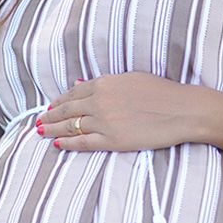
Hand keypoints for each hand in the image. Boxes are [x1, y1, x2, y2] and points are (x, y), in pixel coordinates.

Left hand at [38, 72, 192, 152]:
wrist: (182, 110)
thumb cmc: (163, 92)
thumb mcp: (131, 78)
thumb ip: (106, 83)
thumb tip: (81, 84)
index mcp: (104, 83)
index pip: (73, 93)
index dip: (59, 101)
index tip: (51, 106)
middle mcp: (99, 101)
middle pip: (66, 110)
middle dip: (50, 116)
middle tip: (39, 121)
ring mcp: (104, 122)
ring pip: (70, 127)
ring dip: (53, 130)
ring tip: (41, 133)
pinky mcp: (112, 140)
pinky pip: (83, 143)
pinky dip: (68, 144)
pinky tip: (58, 144)